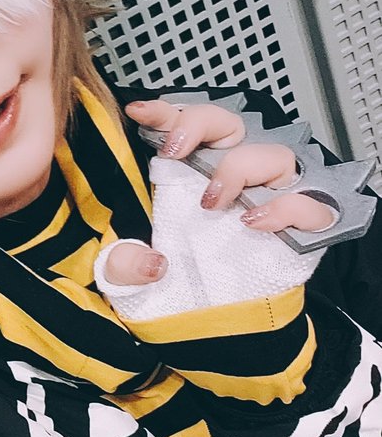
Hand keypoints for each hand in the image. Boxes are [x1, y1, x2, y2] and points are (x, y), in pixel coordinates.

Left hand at [104, 99, 334, 286]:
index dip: (165, 113)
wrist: (220, 323)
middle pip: (232, 124)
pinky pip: (311, 205)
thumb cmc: (180, 284)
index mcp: (195, 174)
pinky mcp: (301, 229)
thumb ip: (126, 266)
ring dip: (240, 168)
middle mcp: (235, 178)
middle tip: (175, 151)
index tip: (139, 113)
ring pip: (275, 155)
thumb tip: (148, 264)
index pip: (185, 127)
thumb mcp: (134, 275)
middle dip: (202, 124)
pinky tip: (255, 223)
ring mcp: (271, 199)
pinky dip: (287, 208)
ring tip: (211, 203)